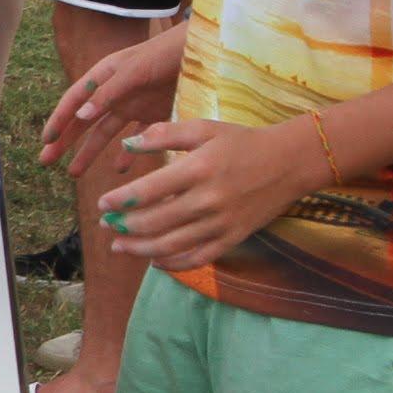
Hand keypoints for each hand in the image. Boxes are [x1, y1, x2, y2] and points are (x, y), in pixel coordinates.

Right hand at [40, 23, 188, 178]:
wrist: (201, 51)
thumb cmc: (164, 53)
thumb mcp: (134, 72)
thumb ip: (108, 94)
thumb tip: (80, 117)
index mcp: (104, 76)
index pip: (74, 100)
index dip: (58, 120)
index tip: (46, 141)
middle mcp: (114, 92)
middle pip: (83, 121)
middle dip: (65, 141)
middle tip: (46, 162)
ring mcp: (133, 105)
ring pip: (105, 133)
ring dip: (90, 152)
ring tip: (74, 173)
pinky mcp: (154, 115)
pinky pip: (137, 139)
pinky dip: (128, 154)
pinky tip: (120, 170)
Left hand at [95, 117, 326, 270]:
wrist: (290, 162)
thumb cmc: (242, 142)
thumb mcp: (204, 129)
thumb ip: (163, 135)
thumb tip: (127, 144)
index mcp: (199, 169)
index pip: (148, 191)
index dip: (120, 201)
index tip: (102, 204)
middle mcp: (209, 200)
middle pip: (156, 222)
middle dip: (124, 227)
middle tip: (106, 225)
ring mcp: (222, 223)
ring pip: (172, 245)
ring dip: (140, 249)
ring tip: (119, 246)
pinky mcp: (232, 238)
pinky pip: (197, 258)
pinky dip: (173, 263)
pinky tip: (154, 260)